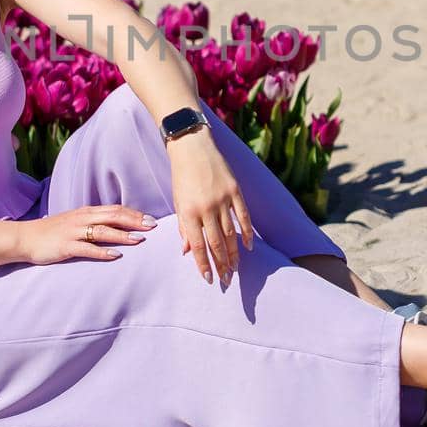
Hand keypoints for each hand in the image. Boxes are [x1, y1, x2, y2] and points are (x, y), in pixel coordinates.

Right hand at [18, 204, 156, 265]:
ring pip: (103, 231)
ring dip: (122, 235)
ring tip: (139, 240)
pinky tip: (115, 255)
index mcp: (86, 212)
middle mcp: (82, 219)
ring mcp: (74, 232)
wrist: (25, 238)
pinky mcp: (66, 246)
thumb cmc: (52, 231)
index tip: (150, 219)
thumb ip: (93, 221)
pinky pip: (87, 248)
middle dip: (134, 221)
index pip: (115, 209)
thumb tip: (116, 226)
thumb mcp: (74, 221)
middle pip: (113, 216)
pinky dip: (102, 252)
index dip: (134, 214)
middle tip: (152, 227)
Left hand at [165, 128, 253, 285]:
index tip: (208, 279)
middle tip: (226, 280)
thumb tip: (187, 251)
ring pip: (231, 234)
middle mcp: (206, 207)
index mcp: (189, 212)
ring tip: (235, 268)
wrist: (192, 146)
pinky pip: (243, 216)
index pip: (197, 245)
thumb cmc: (182, 176)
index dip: (203, 264)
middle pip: (216, 243)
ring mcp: (222, 199)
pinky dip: (246, 233)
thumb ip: (183, 227)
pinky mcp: (235, 191)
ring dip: (234, 254)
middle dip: (221, 265)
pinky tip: (248, 247)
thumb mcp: (178, 201)